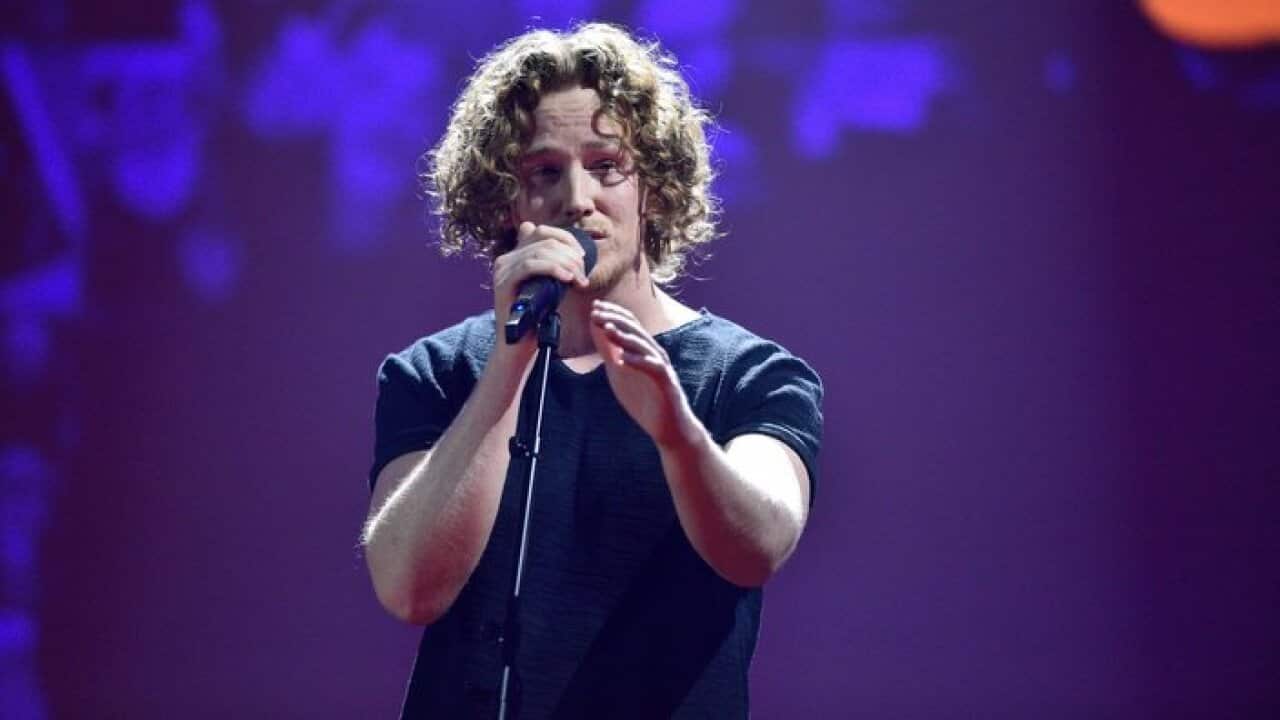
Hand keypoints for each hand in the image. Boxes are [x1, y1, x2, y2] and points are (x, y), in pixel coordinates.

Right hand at [491, 222, 589, 355]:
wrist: (519, 347)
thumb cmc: (537, 318)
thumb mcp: (550, 287)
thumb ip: (556, 268)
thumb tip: (574, 252)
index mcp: (516, 256)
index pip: (541, 230)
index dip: (566, 238)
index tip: (582, 256)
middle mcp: (506, 259)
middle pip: (543, 238)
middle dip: (570, 253)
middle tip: (583, 273)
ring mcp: (502, 269)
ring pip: (540, 251)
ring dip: (566, 263)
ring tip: (579, 280)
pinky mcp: (503, 282)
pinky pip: (530, 265)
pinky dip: (553, 268)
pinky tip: (567, 278)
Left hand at [589, 300, 698, 448]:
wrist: (670, 429)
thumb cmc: (646, 400)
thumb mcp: (620, 373)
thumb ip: (610, 351)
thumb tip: (597, 329)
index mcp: (644, 350)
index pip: (630, 324)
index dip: (612, 313)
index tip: (594, 306)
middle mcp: (655, 354)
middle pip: (636, 330)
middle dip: (615, 319)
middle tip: (596, 312)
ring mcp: (662, 367)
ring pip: (644, 346)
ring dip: (624, 337)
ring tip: (607, 329)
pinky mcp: (667, 383)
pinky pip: (653, 368)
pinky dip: (637, 361)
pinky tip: (622, 358)